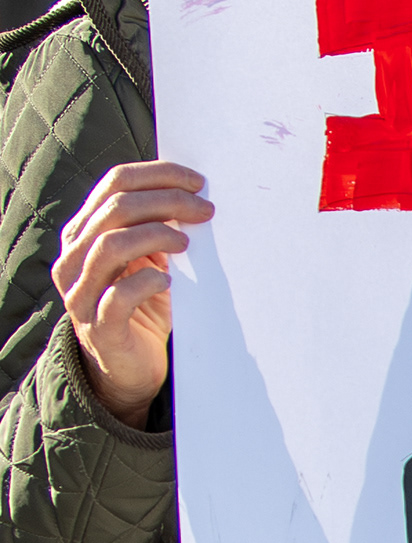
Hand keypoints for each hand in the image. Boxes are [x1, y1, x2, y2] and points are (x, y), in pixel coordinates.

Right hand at [54, 161, 209, 428]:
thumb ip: (156, 229)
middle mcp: (74, 258)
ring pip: (110, 246)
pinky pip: (118, 296)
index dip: (157, 175)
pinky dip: (146, 281)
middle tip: (205, 209)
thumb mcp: (148, 260)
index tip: (198, 181)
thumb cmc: (144, 305)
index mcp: (84, 232)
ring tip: (187, 242)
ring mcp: (81, 293)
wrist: (128, 366)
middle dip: (166, 201)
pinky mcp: (99, 327)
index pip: (114, 184)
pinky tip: (168, 280)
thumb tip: (195, 196)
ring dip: (156, 235)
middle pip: (115, 209)